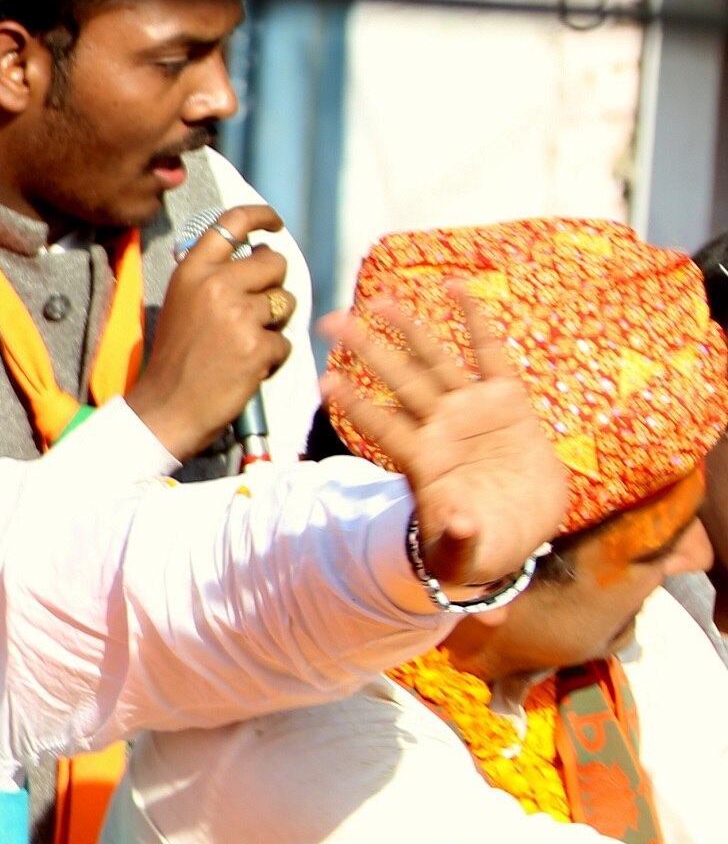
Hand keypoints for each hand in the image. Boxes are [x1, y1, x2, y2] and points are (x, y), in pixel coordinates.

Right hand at [127, 203, 294, 460]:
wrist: (165, 410)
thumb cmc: (175, 361)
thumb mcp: (182, 305)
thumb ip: (212, 278)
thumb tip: (259, 257)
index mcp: (192, 272)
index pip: (232, 222)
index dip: (261, 216)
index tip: (275, 224)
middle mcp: (215, 286)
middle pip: (274, 263)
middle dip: (273, 285)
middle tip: (255, 311)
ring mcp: (238, 316)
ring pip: (285, 301)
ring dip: (275, 323)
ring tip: (246, 342)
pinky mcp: (256, 347)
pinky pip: (285, 341)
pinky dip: (272, 357)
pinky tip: (247, 368)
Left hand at [323, 290, 567, 591]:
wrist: (518, 530)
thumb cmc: (480, 547)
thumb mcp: (463, 556)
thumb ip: (455, 542)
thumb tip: (456, 522)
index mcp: (423, 463)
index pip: (383, 427)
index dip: (358, 406)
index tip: (325, 382)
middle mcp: (439, 428)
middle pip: (399, 381)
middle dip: (367, 350)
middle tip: (329, 321)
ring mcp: (470, 411)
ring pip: (435, 361)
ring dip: (409, 329)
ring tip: (378, 299)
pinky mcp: (506, 401)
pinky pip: (490, 353)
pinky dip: (475, 320)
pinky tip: (455, 287)